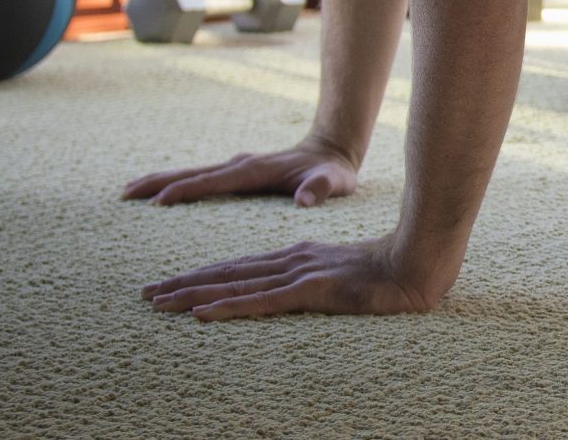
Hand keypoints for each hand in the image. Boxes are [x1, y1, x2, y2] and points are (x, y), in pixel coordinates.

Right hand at [121, 136, 360, 207]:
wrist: (333, 150)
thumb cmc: (332, 172)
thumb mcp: (332, 182)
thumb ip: (319, 190)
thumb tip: (304, 200)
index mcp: (254, 170)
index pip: (213, 181)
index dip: (185, 191)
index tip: (157, 203)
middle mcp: (240, 165)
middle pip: (191, 173)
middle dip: (157, 182)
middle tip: (124, 194)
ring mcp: (236, 166)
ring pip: (190, 173)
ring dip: (160, 181)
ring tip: (128, 192)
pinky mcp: (237, 172)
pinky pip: (200, 178)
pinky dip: (175, 183)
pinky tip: (160, 193)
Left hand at [142, 235, 440, 320]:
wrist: (421, 260)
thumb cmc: (389, 270)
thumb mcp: (344, 275)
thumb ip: (318, 279)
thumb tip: (301, 288)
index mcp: (298, 255)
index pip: (240, 267)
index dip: (202, 275)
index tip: (170, 285)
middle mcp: (291, 260)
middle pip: (228, 272)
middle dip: (184, 282)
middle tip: (146, 294)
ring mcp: (301, 273)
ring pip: (235, 284)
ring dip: (193, 293)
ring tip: (158, 303)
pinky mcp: (313, 290)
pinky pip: (262, 301)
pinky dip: (228, 306)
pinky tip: (202, 313)